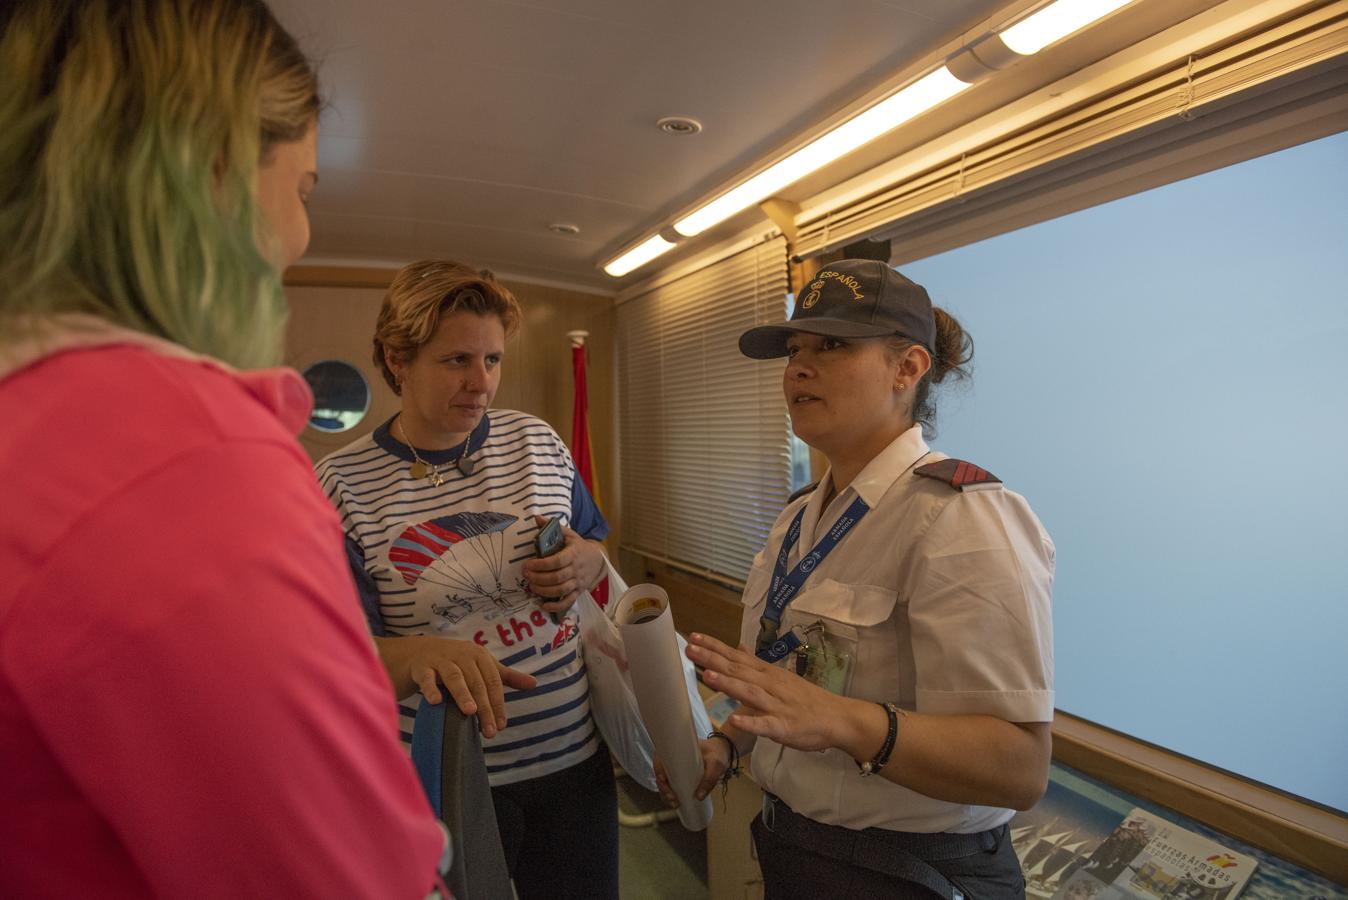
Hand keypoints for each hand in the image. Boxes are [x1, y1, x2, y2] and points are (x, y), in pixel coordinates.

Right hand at [402, 637, 536, 738]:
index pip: (493, 682)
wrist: (420, 652)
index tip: (502, 725)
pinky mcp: (422, 667)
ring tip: (470, 712)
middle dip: (484, 708)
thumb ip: (506, 677)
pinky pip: (427, 679)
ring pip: (455, 678)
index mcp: (480, 656)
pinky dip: (431, 689)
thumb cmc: (458, 662)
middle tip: (490, 731)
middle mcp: (462, 655)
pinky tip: (435, 702)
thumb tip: (534, 684)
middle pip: (477, 683)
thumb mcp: (483, 667)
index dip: (498, 704)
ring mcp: (441, 660)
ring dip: (463, 694)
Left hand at [521, 515, 605, 613]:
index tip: (528, 564)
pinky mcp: (578, 592)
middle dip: (539, 578)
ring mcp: (577, 582)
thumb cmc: (579, 547)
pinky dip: (556, 606)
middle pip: (557, 578)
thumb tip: (536, 517)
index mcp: (573, 554)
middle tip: (526, 575)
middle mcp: (576, 570)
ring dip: (544, 591)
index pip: (557, 561)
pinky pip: (568, 602)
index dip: (541, 565)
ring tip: (531, 586)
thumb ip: (553, 527)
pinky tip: (543, 605)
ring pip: (560, 590)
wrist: (597, 560)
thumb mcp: (569, 535)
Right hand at [654, 738, 729, 807]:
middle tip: (673, 798)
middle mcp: (673, 759)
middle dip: (663, 788)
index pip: (660, 758)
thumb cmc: (716, 753)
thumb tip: (699, 797)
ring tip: (676, 804)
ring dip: (665, 794)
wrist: (720, 751)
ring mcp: (675, 768)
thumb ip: (710, 779)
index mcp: (677, 749)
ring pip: (664, 782)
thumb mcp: (716, 764)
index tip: (663, 780)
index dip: (658, 769)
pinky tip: (676, 803)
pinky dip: (670, 795)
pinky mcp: (679, 776)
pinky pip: (670, 786)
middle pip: (660, 773)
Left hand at [685, 633, 868, 755]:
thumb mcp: (780, 676)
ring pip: (749, 693)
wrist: (838, 717)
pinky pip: (765, 725)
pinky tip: (735, 719)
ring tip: (708, 676)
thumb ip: (756, 664)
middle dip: (713, 659)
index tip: (693, 637)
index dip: (715, 647)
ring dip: (729, 684)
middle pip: (738, 670)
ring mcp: (776, 705)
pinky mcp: (784, 727)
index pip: (737, 657)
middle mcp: (770, 685)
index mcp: (767, 674)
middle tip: (689, 648)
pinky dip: (750, 722)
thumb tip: (738, 647)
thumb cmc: (806, 699)